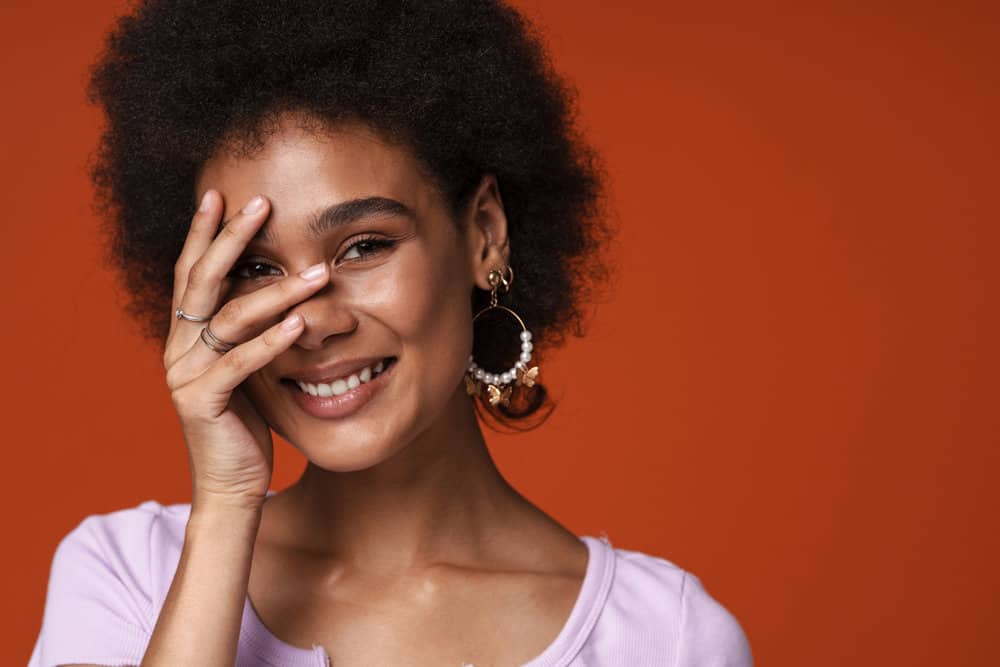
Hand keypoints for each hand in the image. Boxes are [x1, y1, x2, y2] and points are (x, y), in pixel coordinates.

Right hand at [163, 191, 328, 511]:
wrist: (230, 486)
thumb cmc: (243, 424)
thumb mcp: (245, 369)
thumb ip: (247, 333)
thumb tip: (277, 290)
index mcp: (186, 337)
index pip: (192, 274)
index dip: (205, 234)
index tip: (221, 195)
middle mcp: (178, 349)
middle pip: (202, 281)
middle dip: (231, 239)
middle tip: (260, 202)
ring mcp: (185, 375)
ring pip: (230, 319)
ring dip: (276, 292)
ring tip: (317, 273)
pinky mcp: (202, 402)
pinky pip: (240, 363)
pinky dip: (272, 341)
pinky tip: (301, 322)